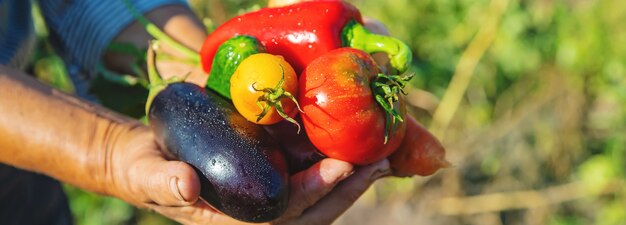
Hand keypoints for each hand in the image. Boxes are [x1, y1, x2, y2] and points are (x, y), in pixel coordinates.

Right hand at [104, 126, 390, 224]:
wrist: (147, 159)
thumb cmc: (144, 168)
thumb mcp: (146, 173)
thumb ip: (162, 181)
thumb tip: (187, 186)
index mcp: (232, 222)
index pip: (283, 215)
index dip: (314, 193)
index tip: (341, 167)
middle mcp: (256, 216)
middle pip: (311, 212)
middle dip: (346, 190)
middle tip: (378, 163)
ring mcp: (266, 201)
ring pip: (317, 201)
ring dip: (349, 182)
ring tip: (380, 158)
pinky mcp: (270, 182)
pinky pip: (308, 181)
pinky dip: (333, 169)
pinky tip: (355, 150)